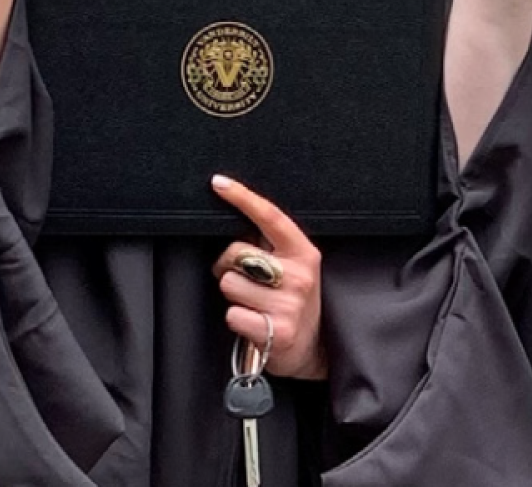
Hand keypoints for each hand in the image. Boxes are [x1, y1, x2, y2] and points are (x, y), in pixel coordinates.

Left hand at [210, 175, 325, 380]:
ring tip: (252, 303)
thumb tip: (235, 219)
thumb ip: (270, 245)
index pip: (270, 216)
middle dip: (228, 264)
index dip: (242, 197)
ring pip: (229, 284)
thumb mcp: (294, 266)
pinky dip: (236, 319)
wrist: (313, 348)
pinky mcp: (278, 332)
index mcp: (303, 252)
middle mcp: (300, 275)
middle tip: (243, 278)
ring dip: (232, 294)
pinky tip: (254, 322)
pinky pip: (232, 314)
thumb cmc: (293, 300)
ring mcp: (290, 305)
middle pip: (236, 252)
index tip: (218, 183)